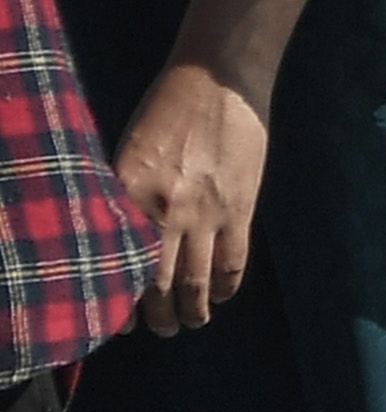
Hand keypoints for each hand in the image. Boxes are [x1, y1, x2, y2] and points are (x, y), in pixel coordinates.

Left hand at [112, 56, 274, 334]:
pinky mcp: (239, 208)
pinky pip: (232, 261)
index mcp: (127, 193)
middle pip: (157, 283)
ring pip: (196, 281)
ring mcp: (205, 212)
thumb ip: (127, 196)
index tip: (119, 320)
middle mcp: (164, 210)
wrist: (218, 81)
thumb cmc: (167, 110)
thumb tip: (125, 239)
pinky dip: (224, 286)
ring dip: (192, 311)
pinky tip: (219, 295)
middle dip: (158, 316)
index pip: (120, 263)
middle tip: (161, 330)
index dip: (120, 299)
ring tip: (191, 323)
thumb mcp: (130, 153)